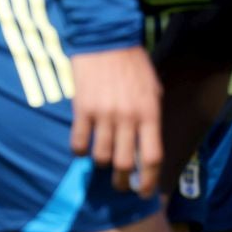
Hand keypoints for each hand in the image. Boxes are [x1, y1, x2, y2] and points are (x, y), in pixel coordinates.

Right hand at [69, 47, 163, 195]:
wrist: (107, 39)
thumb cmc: (134, 65)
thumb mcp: (153, 91)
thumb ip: (150, 119)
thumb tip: (147, 148)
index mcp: (150, 113)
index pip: (153, 157)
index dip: (150, 180)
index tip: (145, 192)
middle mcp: (128, 117)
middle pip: (126, 164)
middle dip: (124, 182)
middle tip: (122, 186)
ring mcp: (104, 114)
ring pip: (102, 157)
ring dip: (103, 165)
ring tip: (104, 162)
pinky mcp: (82, 110)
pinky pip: (79, 143)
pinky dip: (80, 152)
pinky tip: (83, 149)